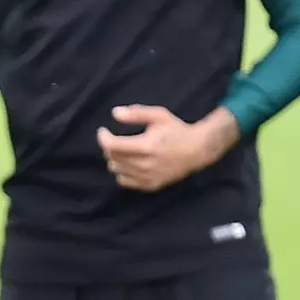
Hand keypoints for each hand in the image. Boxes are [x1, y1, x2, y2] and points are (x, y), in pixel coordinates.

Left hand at [95, 106, 238, 192]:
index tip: (103, 130)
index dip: (103, 137)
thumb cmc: (177, 130)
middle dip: (108, 147)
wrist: (197, 150)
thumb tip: (115, 113)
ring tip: (122, 150)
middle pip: (112, 158)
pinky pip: (125, 182)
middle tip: (114, 138)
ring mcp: (148, 177)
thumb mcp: (158, 115)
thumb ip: (136, 114)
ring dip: (115, 159)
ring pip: (117, 170)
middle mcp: (145, 165)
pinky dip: (123, 172)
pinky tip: (129, 163)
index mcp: (145, 146)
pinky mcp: (151, 185)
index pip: (112, 146)